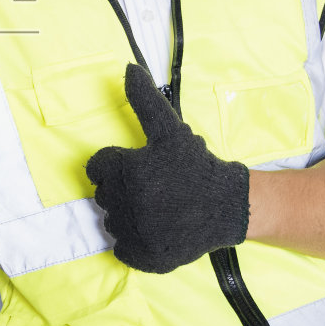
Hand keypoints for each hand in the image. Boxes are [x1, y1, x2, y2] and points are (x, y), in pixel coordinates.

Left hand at [85, 65, 249, 272]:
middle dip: (123, 190)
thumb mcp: (170, 130)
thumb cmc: (195, 165)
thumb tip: (127, 68)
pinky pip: (122, 249)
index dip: (116, 166)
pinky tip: (156, 229)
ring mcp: (136, 233)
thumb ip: (145, 100)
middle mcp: (126, 203)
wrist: (228, 206)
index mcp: (126, 171)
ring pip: (112, 222)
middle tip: (152, 188)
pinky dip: (135, 242)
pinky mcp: (144, 257)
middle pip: (103, 195)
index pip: (97, 168)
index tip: (138, 168)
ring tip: (157, 208)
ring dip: (128, 215)